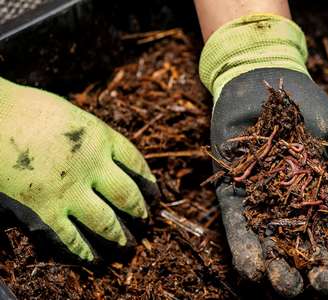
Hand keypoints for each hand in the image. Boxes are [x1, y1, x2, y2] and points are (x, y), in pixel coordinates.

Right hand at [0, 77, 159, 261]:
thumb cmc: (28, 110)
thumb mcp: (74, 117)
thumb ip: (93, 137)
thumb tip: (105, 153)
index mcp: (102, 138)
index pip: (135, 162)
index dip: (147, 179)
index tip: (154, 190)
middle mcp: (93, 166)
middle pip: (126, 194)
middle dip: (138, 209)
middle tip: (144, 218)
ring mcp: (71, 190)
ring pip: (105, 220)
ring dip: (117, 234)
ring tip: (125, 242)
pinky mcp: (46, 210)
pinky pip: (70, 236)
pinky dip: (82, 249)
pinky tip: (90, 256)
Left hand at [200, 14, 327, 296]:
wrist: (264, 81)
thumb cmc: (309, 109)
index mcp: (320, 198)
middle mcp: (290, 206)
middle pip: (303, 248)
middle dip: (315, 270)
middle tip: (323, 282)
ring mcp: (261, 202)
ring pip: (270, 246)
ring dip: (279, 270)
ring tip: (289, 285)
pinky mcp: (232, 195)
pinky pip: (237, 227)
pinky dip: (244, 249)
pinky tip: (254, 270)